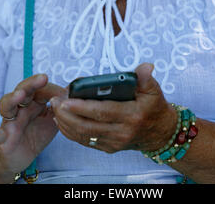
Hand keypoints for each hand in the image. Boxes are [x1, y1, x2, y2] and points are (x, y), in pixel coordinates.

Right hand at [0, 74, 67, 181]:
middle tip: (43, 78)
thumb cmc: (36, 133)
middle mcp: (21, 107)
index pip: (41, 89)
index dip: (52, 89)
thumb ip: (61, 108)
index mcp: (34, 101)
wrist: (20, 156)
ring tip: (19, 95)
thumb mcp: (53, 120)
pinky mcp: (3, 137)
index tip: (65, 92)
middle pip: (23, 90)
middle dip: (32, 83)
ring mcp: (10, 120)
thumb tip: (72, 94)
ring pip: (7, 105)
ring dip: (13, 99)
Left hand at [50, 63, 176, 153]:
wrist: (160, 133)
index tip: (66, 100)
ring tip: (54, 109)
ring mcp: (114, 142)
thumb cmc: (154, 107)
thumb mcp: (154, 90)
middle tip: (54, 102)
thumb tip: (145, 67)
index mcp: (131, 115)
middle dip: (68, 115)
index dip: (83, 107)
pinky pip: (86, 141)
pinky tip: (61, 121)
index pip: (103, 112)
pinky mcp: (108, 147)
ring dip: (66, 123)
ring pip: (84, 135)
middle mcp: (121, 132)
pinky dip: (71, 132)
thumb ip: (145, 78)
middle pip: (89, 126)